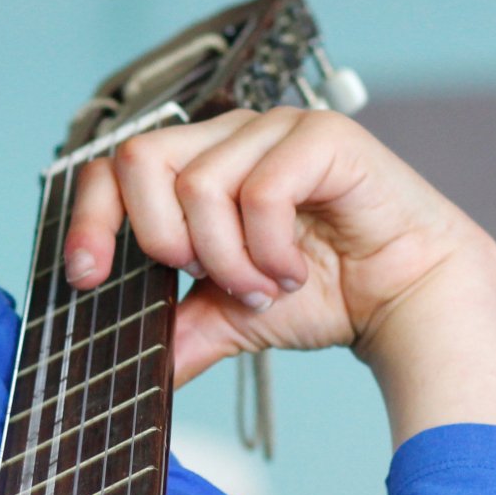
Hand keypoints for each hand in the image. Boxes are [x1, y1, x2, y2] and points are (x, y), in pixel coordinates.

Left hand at [60, 107, 495, 444]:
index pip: (113, 168)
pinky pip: (262, 190)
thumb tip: (125, 367)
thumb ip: (177, 329)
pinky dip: (270, 249)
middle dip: (162, 240)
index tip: (87, 275)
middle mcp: (228, 135)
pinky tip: (295, 270)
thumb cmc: (323, 293)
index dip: (90, 218)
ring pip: (199, 186)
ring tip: (266, 285)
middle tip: (210, 280)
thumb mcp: (228, 318)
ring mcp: (274, 128)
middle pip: (140, 161)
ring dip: (229, 259)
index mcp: (197, 164)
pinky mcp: (323, 136)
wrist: (408, 301)